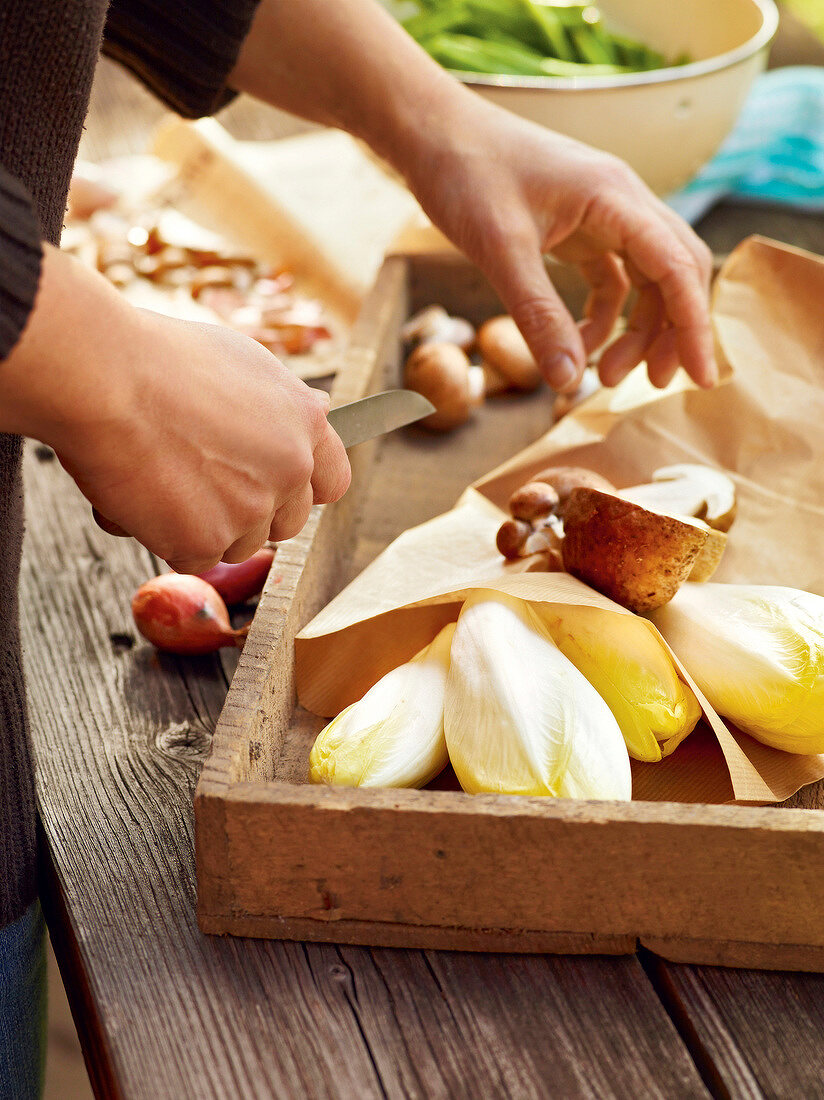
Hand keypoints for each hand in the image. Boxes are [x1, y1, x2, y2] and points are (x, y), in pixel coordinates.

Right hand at [1, 246, 350, 572]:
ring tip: (163, 474)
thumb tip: (316, 411)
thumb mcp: (243, 364)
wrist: (105, 379)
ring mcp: (250, 510)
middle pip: (286, 523)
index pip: (332, 481)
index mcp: (305, 424)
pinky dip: (163, 536)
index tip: (278, 488)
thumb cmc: (159, 360)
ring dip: (203, 524)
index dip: (302, 489)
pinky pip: (192, 557)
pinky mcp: (204, 542)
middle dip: (250, 513)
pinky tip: (140, 494)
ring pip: (237, 544)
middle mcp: (289, 470)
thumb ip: (281, 404)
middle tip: (203, 482)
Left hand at [229, 0, 714, 395]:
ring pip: (644, 279)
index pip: (677, 267)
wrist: (431, 133)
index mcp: (615, 198)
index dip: (694, 325)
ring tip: (603, 375)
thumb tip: (569, 380)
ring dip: (633, 330)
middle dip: (671, 331)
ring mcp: (601, 214)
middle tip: (654, 384)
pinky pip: (609, 278)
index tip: (700, 377)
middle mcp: (620, 203)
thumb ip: (538, 317)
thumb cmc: (465, 175)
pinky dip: (602, 316)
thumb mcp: (501, 252)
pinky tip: (577, 345)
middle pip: (673, 273)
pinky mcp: (577, 227)